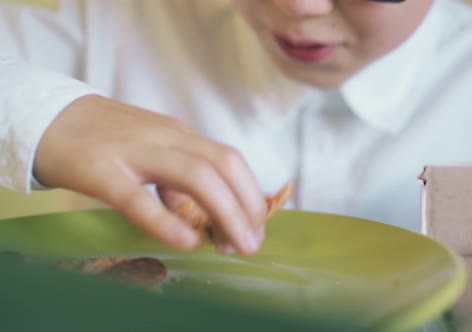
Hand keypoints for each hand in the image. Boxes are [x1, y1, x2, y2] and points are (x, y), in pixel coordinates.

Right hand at [34, 95, 266, 254]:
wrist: (50, 117)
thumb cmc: (108, 140)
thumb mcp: (153, 150)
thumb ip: (179, 178)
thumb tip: (202, 216)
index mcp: (181, 135)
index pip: (230, 160)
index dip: (249, 195)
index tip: (254, 227)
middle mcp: (166, 138)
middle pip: (224, 165)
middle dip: (247, 206)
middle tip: (251, 243)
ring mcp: (135, 151)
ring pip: (195, 176)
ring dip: (225, 213)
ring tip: (233, 246)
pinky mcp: (102, 171)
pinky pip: (139, 199)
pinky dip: (167, 222)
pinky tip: (186, 241)